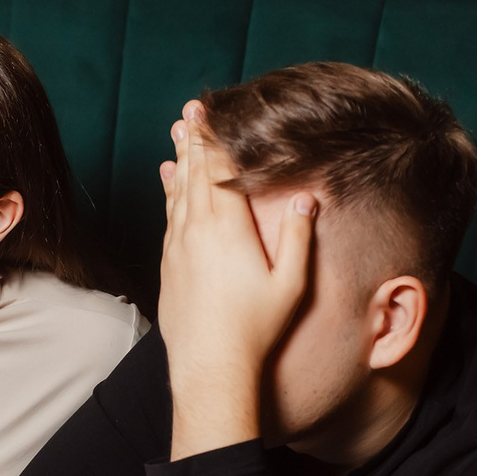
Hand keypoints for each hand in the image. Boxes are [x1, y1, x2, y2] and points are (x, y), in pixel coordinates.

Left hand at [157, 102, 316, 458]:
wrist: (210, 364)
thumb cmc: (255, 327)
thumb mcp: (290, 283)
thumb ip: (299, 236)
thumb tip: (308, 197)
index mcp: (228, 227)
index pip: (220, 170)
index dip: (216, 138)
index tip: (209, 112)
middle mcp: (197, 230)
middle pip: (194, 173)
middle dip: (195, 140)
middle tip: (191, 111)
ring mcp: (178, 247)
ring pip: (178, 193)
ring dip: (180, 162)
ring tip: (178, 137)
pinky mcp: (168, 265)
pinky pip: (168, 217)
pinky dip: (170, 194)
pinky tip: (169, 183)